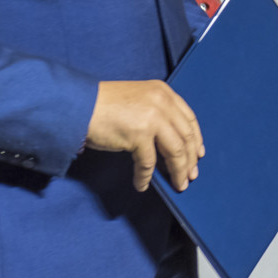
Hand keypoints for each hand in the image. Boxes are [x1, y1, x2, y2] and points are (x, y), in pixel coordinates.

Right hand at [86, 80, 203, 191]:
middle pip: (186, 136)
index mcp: (164, 92)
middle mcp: (162, 102)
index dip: (196, 139)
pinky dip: (145, 177)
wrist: (78, 104)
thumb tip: (168, 144)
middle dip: (190, 159)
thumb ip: (156, 114)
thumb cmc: (103, 105)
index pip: (189, 119)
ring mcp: (152, 117)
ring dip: (178, 171)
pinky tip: (141, 185)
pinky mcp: (138, 134)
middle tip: (191, 176)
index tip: (198, 154)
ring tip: (178, 184)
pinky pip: (148, 163)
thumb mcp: (138, 100)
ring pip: (175, 151)